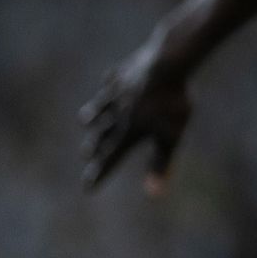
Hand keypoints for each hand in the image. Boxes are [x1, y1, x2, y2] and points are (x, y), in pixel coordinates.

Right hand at [79, 39, 193, 195]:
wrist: (166, 62)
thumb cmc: (171, 103)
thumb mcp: (170, 136)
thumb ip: (161, 164)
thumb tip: (154, 195)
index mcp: (128, 131)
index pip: (110, 159)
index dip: (99, 174)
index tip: (88, 188)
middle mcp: (118, 113)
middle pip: (102, 134)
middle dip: (95, 145)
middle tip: (87, 154)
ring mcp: (119, 91)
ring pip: (101, 106)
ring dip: (93, 114)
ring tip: (85, 119)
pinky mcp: (125, 71)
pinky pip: (114, 79)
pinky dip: (109, 83)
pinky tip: (108, 79)